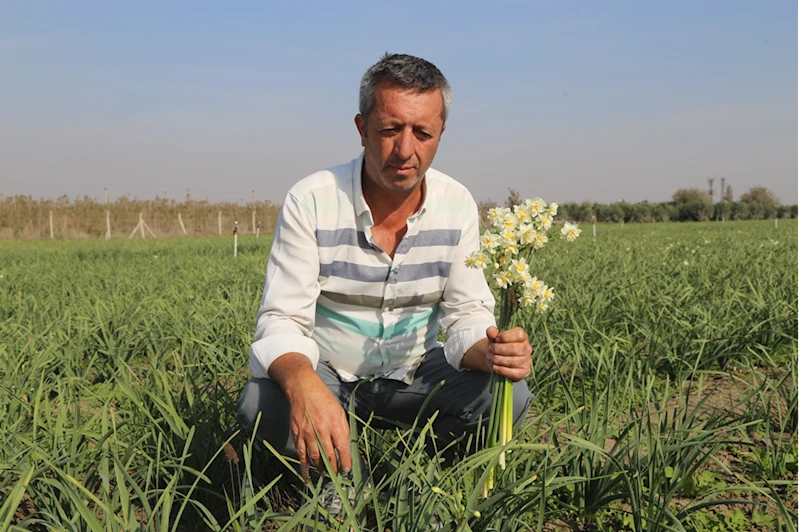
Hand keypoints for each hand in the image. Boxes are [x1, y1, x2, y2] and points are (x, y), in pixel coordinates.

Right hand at [269, 355, 351, 481]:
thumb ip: (343, 428)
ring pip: (314, 458)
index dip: (345, 461)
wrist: (303, 389)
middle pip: (328, 455)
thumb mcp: (340, 410)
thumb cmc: (324, 399)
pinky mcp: (297, 435)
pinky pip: (301, 454)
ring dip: (321, 468)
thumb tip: (346, 446)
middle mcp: (321, 430)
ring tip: (325, 472)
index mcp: (334, 424)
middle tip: (336, 474)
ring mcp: (307, 433)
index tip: (347, 469)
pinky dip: (304, 466)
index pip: (342, 448)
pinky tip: (307, 475)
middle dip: (333, 468)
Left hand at [485, 326, 531, 381]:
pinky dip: (503, 371)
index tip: (496, 339)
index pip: (518, 335)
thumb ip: (492, 333)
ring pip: (513, 361)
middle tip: (490, 350)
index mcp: (523, 336)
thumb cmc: (498, 346)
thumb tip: (491, 330)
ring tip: (490, 358)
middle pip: (514, 348)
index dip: (505, 337)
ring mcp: (527, 360)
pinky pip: (515, 373)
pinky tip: (495, 367)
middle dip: (498, 349)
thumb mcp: (493, 338)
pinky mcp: (524, 372)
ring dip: (498, 360)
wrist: (497, 359)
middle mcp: (527, 348)